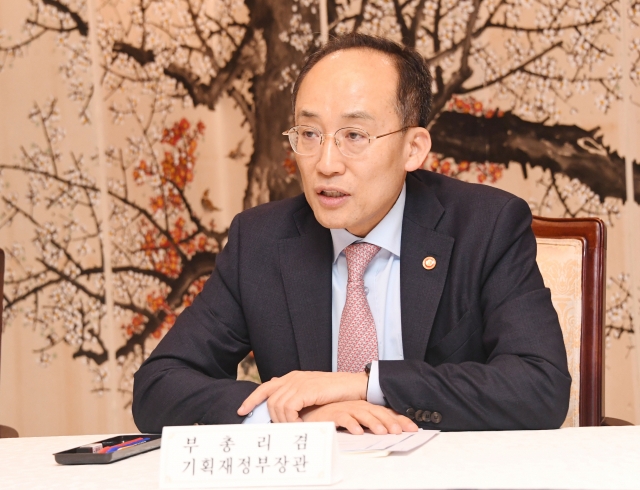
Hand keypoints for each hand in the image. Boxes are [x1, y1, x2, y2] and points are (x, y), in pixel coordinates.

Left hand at [237, 371, 367, 422]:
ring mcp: (299, 382)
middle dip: (271, 418)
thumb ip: (296, 394)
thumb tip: (281, 401)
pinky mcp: (306, 389)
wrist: (353, 385)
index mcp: (292, 377)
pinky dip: (291, 419)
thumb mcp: (312, 392)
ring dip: (283, 421)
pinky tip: (299, 425)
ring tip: (293, 429)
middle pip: (269, 400)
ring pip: (278, 406)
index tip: (242, 410)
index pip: (266, 387)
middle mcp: (293, 378)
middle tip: (282, 430)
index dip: (252, 399)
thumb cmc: (335, 392)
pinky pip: (289, 408)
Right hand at [300, 401, 418, 434]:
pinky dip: (351, 424)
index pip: (386, 413)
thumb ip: (370, 425)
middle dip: (390, 421)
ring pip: (363, 414)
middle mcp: (358, 406)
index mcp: (365, 407)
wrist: (312, 411)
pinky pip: (343, 418)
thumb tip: (390, 433)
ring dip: (373, 423)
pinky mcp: (333, 413)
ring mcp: (346, 408)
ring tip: (382, 432)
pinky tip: (358, 431)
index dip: (401, 420)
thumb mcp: (356, 420)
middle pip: (378, 412)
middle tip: (400, 431)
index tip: (413, 428)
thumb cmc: (334, 417)